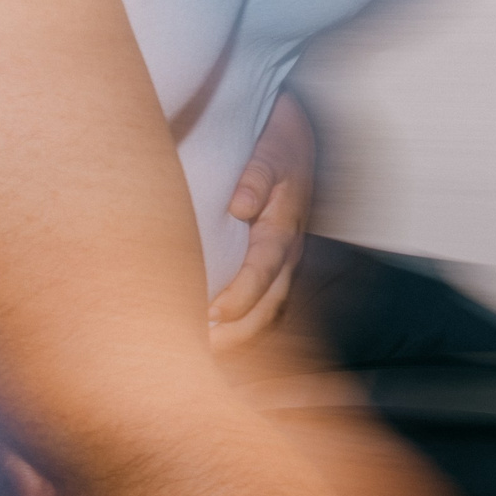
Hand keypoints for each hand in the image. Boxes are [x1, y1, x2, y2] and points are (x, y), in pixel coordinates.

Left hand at [209, 89, 315, 352]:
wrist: (296, 140)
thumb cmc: (276, 146)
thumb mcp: (270, 150)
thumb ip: (257, 175)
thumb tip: (240, 205)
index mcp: (284, 224)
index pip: (266, 268)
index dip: (241, 295)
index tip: (213, 313)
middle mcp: (288, 251)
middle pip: (270, 305)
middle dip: (238, 332)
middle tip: (200, 349)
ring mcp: (283, 264)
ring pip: (269, 313)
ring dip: (240, 338)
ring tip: (203, 355)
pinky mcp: (273, 269)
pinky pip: (264, 308)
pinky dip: (243, 331)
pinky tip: (215, 343)